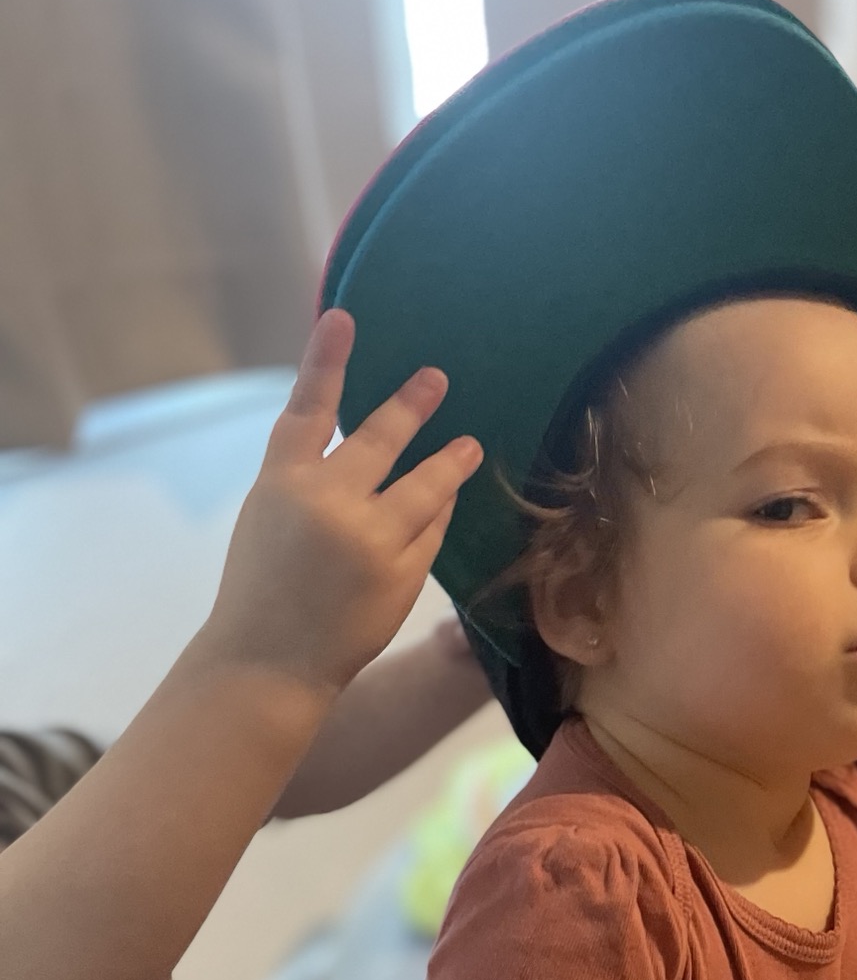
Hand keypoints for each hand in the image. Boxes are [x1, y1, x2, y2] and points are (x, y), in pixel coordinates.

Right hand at [202, 308, 483, 694]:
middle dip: (411, 405)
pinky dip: (438, 514)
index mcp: (282, 482)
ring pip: (424, 487)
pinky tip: (446, 501)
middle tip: (436, 378)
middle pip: (379, 440)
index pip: (307, 409)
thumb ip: (307, 478)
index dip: (326, 361)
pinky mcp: (401, 574)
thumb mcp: (268, 518)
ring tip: (470, 444)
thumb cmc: (264, 587)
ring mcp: (368, 538)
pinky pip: (431, 531)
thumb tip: (365, 444)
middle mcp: (327, 502)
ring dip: (450, 462)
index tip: (343, 318)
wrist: (269, 661)